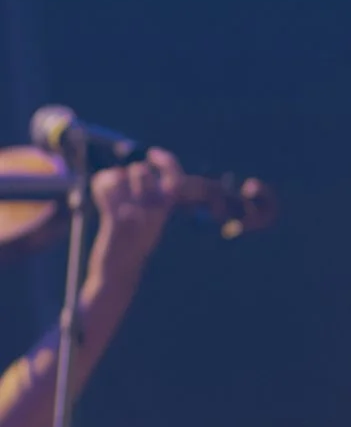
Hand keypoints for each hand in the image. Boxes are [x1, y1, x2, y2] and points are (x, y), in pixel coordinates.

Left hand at [84, 149, 184, 296]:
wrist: (119, 272)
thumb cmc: (132, 245)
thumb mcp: (151, 222)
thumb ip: (151, 199)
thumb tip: (141, 168)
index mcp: (166, 211)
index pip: (175, 179)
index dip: (166, 162)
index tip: (153, 154)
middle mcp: (155, 212)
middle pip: (142, 171)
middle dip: (129, 171)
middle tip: (123, 186)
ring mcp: (136, 215)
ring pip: (121, 176)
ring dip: (112, 179)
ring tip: (110, 191)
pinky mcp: (116, 220)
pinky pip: (107, 188)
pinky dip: (101, 185)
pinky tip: (100, 196)